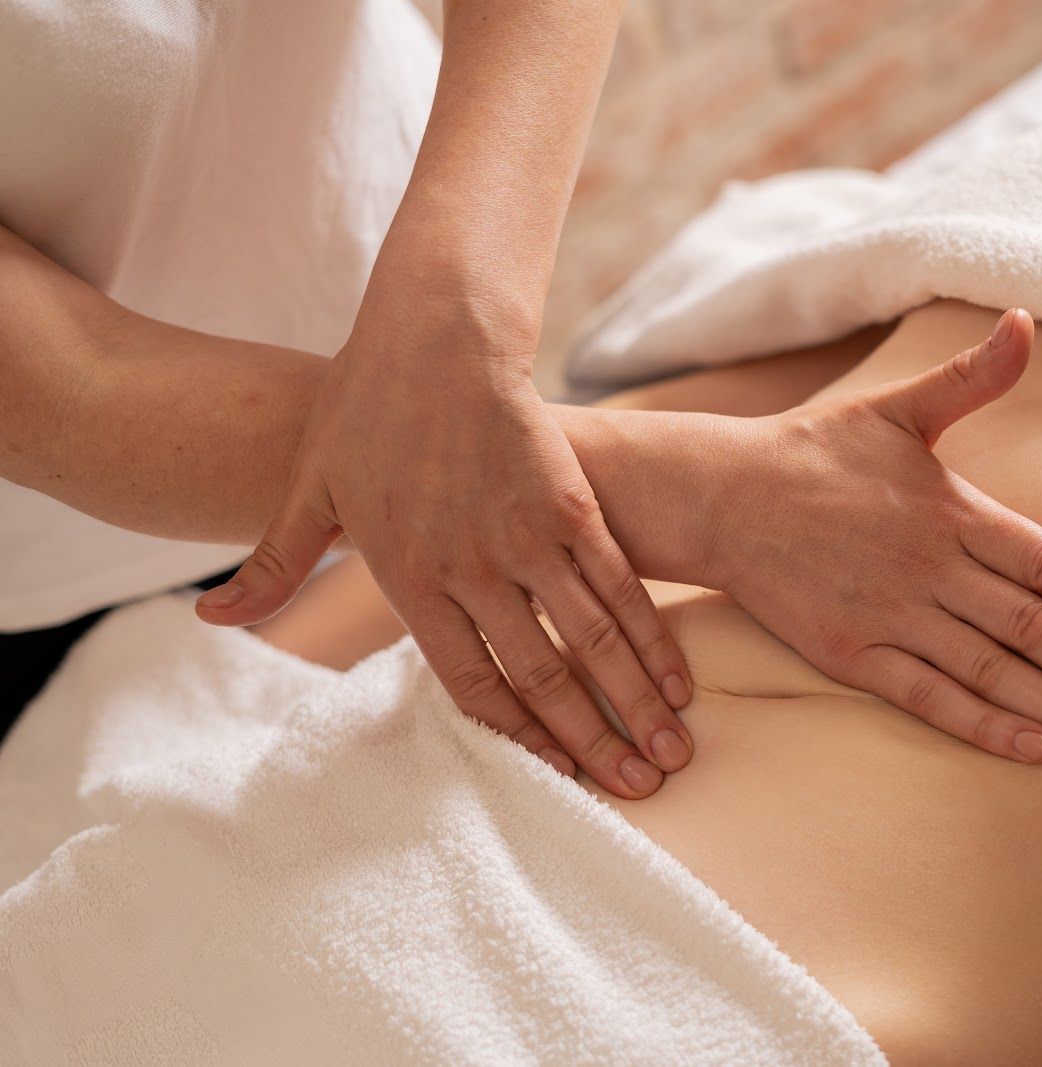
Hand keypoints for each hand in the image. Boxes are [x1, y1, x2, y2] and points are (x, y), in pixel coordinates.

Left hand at [194, 302, 693, 798]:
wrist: (436, 329)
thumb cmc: (363, 405)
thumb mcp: (305, 488)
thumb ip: (274, 567)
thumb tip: (209, 625)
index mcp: (410, 579)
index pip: (471, 684)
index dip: (521, 739)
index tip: (560, 780)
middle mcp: (473, 568)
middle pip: (543, 675)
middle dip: (593, 742)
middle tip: (635, 791)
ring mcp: (529, 535)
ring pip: (591, 639)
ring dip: (635, 703)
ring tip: (672, 754)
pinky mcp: (571, 501)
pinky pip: (619, 583)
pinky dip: (651, 635)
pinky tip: (678, 677)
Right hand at [707, 309, 1041, 763]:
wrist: (720, 495)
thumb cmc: (815, 450)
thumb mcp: (896, 407)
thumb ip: (971, 376)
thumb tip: (1025, 321)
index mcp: (950, 509)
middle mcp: (928, 567)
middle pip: (1032, 627)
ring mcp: (888, 614)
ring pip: (989, 669)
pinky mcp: (849, 653)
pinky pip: (926, 696)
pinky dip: (980, 723)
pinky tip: (1031, 748)